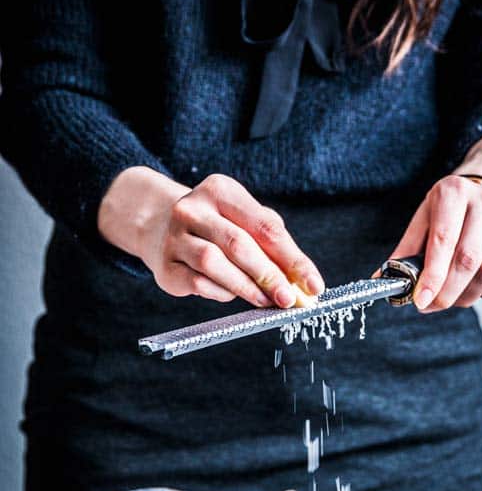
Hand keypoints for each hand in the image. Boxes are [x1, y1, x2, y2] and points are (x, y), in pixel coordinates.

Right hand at [98, 168, 324, 306]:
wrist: (159, 224)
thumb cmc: (216, 224)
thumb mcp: (245, 220)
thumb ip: (273, 246)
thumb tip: (302, 281)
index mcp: (220, 190)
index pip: (265, 227)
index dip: (293, 259)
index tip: (312, 283)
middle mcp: (193, 209)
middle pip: (239, 244)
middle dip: (270, 275)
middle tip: (289, 297)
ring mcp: (175, 237)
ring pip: (214, 263)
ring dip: (246, 287)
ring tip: (265, 299)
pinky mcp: (165, 266)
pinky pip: (198, 283)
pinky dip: (221, 292)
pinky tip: (233, 294)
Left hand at [387, 174, 481, 310]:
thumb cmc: (447, 213)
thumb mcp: (422, 222)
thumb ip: (405, 252)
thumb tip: (382, 282)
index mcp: (453, 192)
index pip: (443, 240)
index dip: (432, 275)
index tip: (420, 301)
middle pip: (468, 259)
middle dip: (447, 292)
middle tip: (431, 306)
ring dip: (466, 295)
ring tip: (450, 298)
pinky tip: (474, 288)